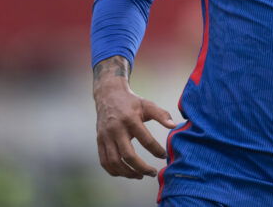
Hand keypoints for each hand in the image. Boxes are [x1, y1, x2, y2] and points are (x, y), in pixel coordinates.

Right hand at [93, 56, 176, 178]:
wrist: (109, 96)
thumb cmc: (132, 102)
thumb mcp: (147, 105)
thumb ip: (162, 115)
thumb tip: (174, 126)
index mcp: (130, 119)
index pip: (145, 139)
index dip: (156, 150)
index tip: (164, 155)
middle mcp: (116, 129)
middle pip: (128, 155)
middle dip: (141, 167)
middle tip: (152, 172)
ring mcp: (105, 137)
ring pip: (114, 162)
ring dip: (127, 173)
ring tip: (140, 176)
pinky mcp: (99, 141)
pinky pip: (104, 162)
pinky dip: (114, 171)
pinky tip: (125, 173)